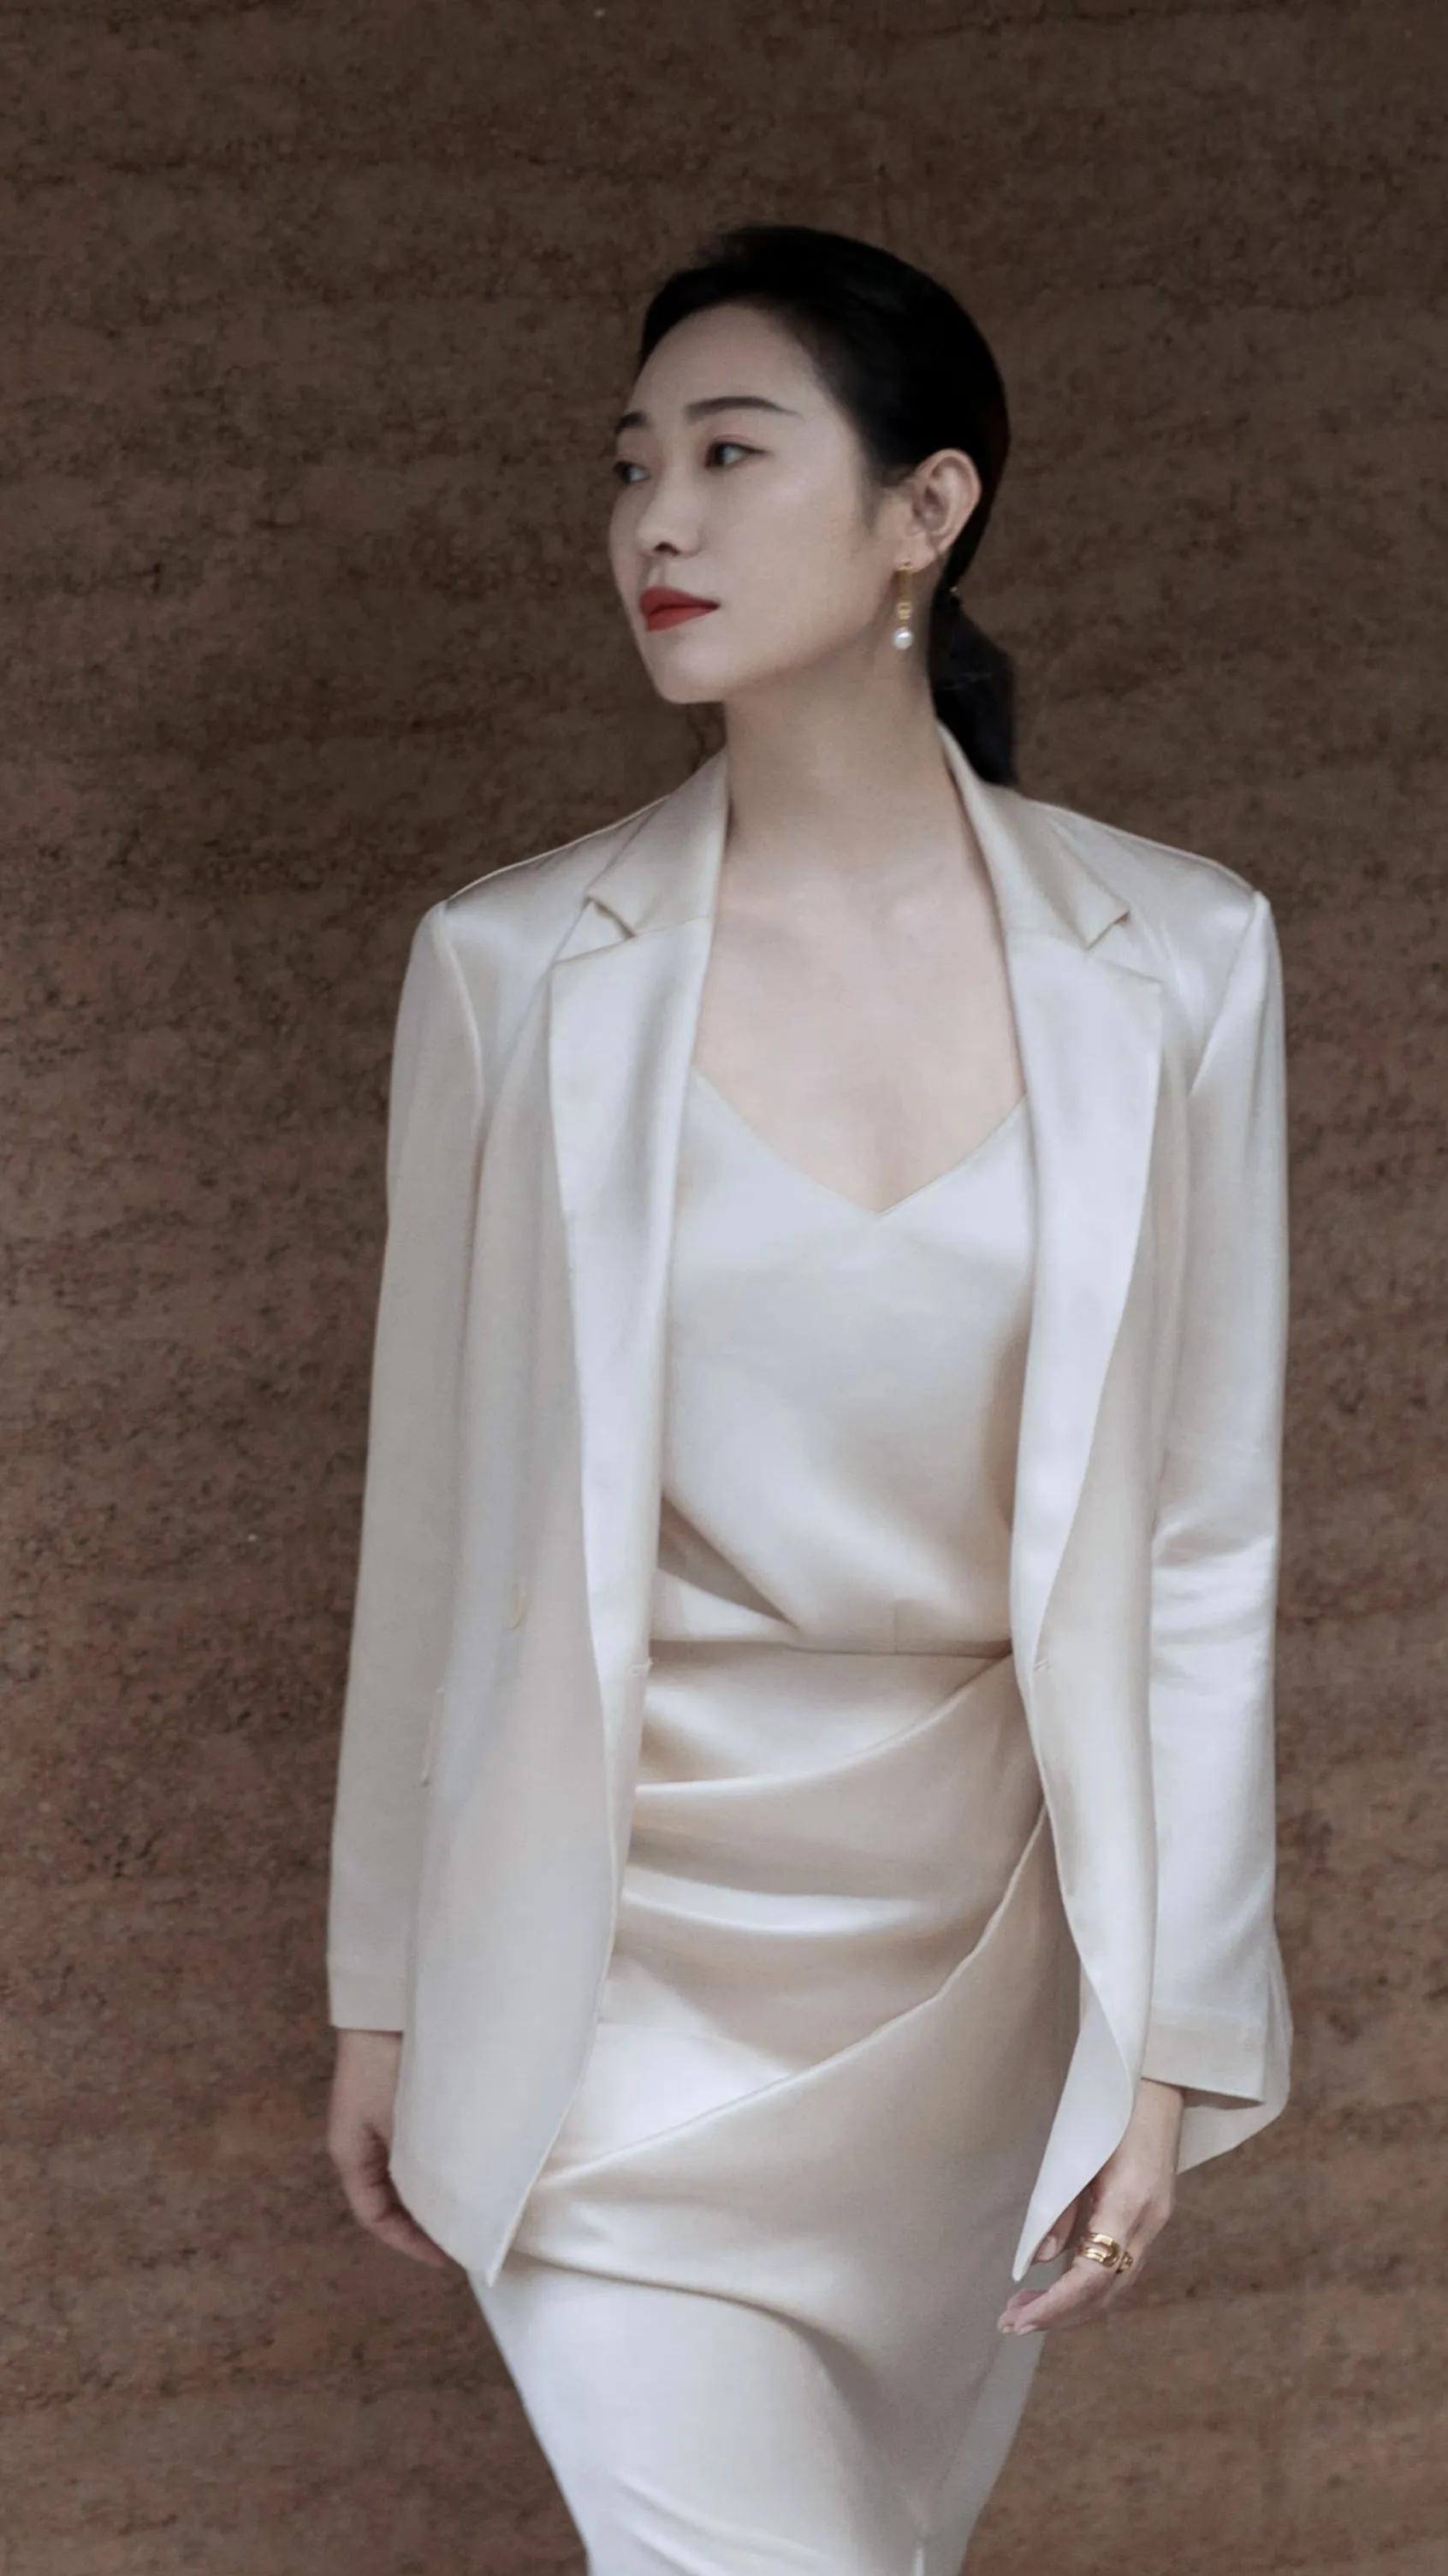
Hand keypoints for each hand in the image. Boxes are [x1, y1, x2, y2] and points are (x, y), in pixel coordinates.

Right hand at [326, 2028, 456, 2270]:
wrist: (389, 2005)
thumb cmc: (386, 2065)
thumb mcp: (400, 2125)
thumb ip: (420, 2165)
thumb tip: (452, 2205)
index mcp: (352, 2154)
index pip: (376, 2217)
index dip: (408, 2243)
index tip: (446, 2258)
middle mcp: (367, 2142)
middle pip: (395, 2198)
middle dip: (427, 2222)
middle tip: (467, 2238)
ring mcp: (387, 2120)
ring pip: (412, 2173)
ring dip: (438, 2191)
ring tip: (476, 2208)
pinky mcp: (410, 2100)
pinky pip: (426, 2144)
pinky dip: (446, 2162)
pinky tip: (474, 2166)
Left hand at [996, 2077, 1183, 2336]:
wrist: (1158, 2083)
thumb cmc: (1110, 2109)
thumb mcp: (1077, 2152)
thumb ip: (1060, 2207)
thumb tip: (1041, 2260)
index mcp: (1129, 2204)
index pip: (1092, 2277)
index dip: (1056, 2305)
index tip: (1021, 2319)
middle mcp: (1149, 2222)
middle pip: (1105, 2293)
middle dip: (1059, 2315)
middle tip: (1011, 2322)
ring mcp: (1155, 2223)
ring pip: (1115, 2287)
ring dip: (1072, 2305)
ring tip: (1026, 2309)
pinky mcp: (1152, 2217)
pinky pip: (1121, 2267)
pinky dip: (1089, 2286)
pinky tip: (1059, 2284)